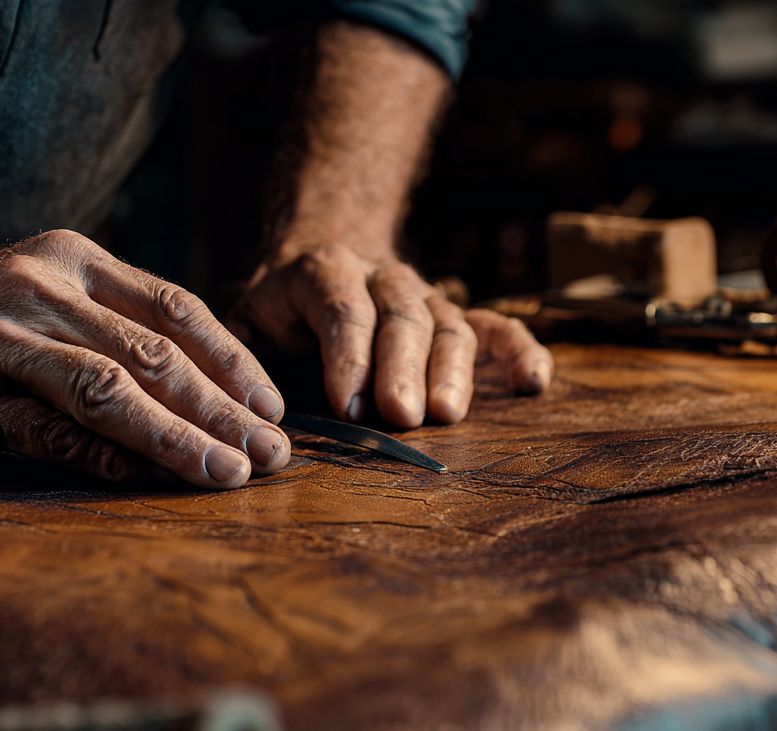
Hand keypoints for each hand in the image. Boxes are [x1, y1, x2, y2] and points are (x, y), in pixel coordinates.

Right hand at [0, 230, 290, 488]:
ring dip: (178, 437)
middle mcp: (42, 288)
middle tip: (274, 455)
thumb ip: (115, 327)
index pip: (178, 309)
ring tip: (229, 474)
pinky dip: (106, 460)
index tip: (275, 409)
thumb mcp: (45, 298)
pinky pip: (50, 432)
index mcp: (75, 260)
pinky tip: (151, 483)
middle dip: (224, 410)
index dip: (234, 362)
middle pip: (156, 354)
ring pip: (111, 389)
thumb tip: (214, 394)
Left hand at [227, 243, 552, 427]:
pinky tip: (534, 383)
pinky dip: (519, 351)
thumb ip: (244, 362)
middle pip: (401, 316)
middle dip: (402, 367)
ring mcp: (425, 296)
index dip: (347, 357)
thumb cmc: (274, 315)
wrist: (315, 264)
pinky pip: (494, 328)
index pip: (343, 309)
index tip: (346, 407)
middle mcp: (382, 276)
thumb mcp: (241, 325)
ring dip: (451, 370)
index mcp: (323, 271)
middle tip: (402, 415)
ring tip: (447, 415)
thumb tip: (257, 420)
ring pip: (448, 323)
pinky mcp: (454, 316)